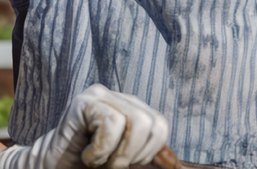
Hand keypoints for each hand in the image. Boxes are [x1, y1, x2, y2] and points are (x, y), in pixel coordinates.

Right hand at [0, 84, 169, 168]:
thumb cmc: (86, 168)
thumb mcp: (123, 161)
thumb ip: (147, 157)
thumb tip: (174, 163)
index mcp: (131, 108)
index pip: (161, 125)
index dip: (150, 154)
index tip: (126, 164)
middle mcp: (117, 97)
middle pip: (151, 123)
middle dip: (134, 155)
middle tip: (110, 164)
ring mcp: (99, 95)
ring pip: (135, 122)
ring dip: (116, 154)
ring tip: (98, 160)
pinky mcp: (82, 102)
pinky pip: (111, 123)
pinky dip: (101, 151)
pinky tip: (86, 155)